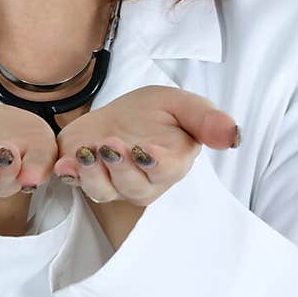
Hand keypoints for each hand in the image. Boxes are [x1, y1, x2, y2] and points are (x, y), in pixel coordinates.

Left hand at [51, 86, 239, 205]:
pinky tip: (63, 165)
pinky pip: (76, 184)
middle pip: (133, 186)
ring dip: (92, 174)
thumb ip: (207, 120)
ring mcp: (113, 184)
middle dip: (121, 168)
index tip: (144, 149)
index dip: (154, 163)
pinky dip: (68, 177)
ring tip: (86, 152)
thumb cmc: (153, 113)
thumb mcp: (181, 105)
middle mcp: (143, 181)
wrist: (118, 115)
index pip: (166, 171)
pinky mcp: (85, 177)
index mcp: (170, 164)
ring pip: (103, 191)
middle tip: (110, 146)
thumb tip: (234, 136)